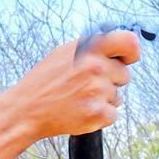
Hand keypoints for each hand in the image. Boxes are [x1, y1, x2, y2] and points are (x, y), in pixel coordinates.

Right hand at [0, 30, 141, 139]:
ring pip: (118, 96)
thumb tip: (118, 48)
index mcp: (88, 47)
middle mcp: (94, 66)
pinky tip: (81, 110)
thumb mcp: (64, 53)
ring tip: (78, 98)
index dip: (132, 53)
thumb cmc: (44, 82)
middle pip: (125, 75)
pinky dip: (100, 116)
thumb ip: (92, 48)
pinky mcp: (97, 113)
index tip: (127, 60)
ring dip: (103, 99)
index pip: (130, 42)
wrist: (26, 110)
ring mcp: (97, 90)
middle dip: (111, 81)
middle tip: (86, 85)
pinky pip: (113, 114)